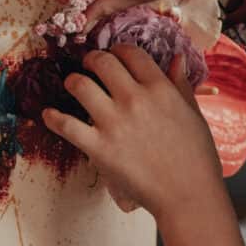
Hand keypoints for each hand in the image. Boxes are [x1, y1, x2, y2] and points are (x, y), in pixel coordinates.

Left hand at [42, 44, 245, 245]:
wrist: (188, 195)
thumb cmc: (196, 156)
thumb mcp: (194, 113)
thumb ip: (181, 84)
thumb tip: (177, 58)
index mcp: (160, 88)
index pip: (131, 53)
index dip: (119, 50)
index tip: (115, 56)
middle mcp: (134, 99)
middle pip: (102, 62)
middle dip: (92, 59)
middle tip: (90, 65)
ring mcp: (114, 123)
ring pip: (80, 85)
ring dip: (73, 81)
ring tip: (74, 85)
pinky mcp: (98, 148)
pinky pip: (66, 125)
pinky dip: (53, 118)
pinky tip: (48, 114)